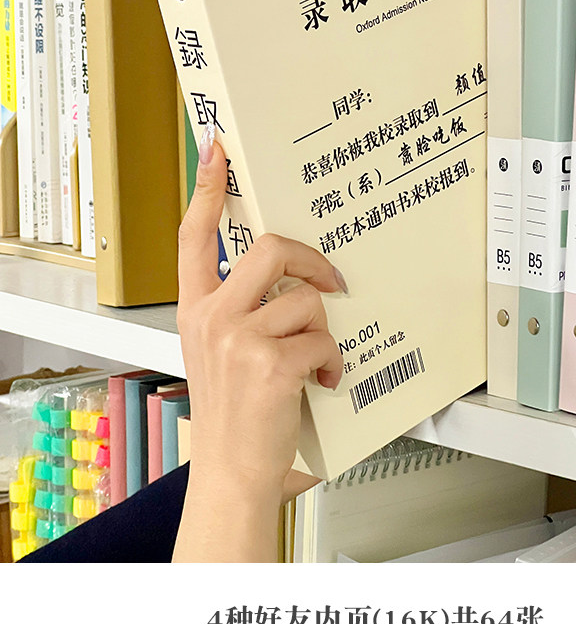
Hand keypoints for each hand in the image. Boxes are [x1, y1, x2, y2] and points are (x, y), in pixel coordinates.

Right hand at [173, 125, 345, 560]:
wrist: (231, 471)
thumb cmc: (232, 415)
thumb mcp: (218, 354)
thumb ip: (240, 313)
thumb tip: (291, 284)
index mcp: (196, 311)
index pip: (195, 236)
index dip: (209, 189)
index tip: (217, 151)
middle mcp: (212, 317)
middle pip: (272, 249)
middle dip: (313, 260)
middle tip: (331, 279)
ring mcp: (238, 339)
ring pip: (308, 301)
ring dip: (324, 333)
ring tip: (317, 360)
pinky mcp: (270, 363)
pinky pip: (323, 340)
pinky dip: (333, 362)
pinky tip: (323, 380)